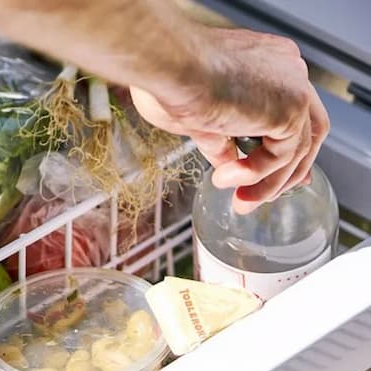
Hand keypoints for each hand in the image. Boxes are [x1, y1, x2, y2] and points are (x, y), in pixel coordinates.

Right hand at [130, 28, 329, 213]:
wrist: (169, 64)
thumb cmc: (168, 79)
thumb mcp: (198, 119)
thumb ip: (220, 140)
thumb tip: (228, 163)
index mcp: (267, 64)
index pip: (291, 109)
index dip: (283, 146)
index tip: (270, 176)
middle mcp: (287, 70)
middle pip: (308, 129)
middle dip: (287, 171)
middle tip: (261, 197)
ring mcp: (293, 87)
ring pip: (296, 148)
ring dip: (267, 183)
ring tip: (239, 201)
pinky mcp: (290, 108)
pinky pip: (282, 156)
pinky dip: (256, 175)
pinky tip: (227, 178)